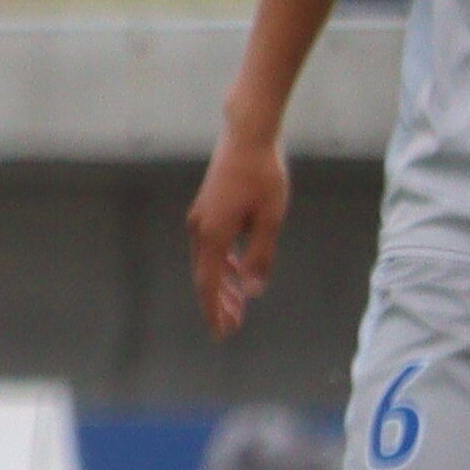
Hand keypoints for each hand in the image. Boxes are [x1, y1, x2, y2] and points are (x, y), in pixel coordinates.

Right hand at [186, 126, 289, 340]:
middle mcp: (199, 229)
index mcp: (212, 234)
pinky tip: (235, 271)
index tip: (223, 333)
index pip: (208, 283)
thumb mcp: (269, 219)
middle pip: (205, 276)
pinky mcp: (208, 209)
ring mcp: (201, 218)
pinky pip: (211, 247)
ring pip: (207, 262)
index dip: (215, 310)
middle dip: (219, 303)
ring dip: (222, 285)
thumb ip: (259, 257)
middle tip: (234, 326)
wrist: (247, 136)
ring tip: (238, 305)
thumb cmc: (262, 175)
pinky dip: (222, 264)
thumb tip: (252, 291)